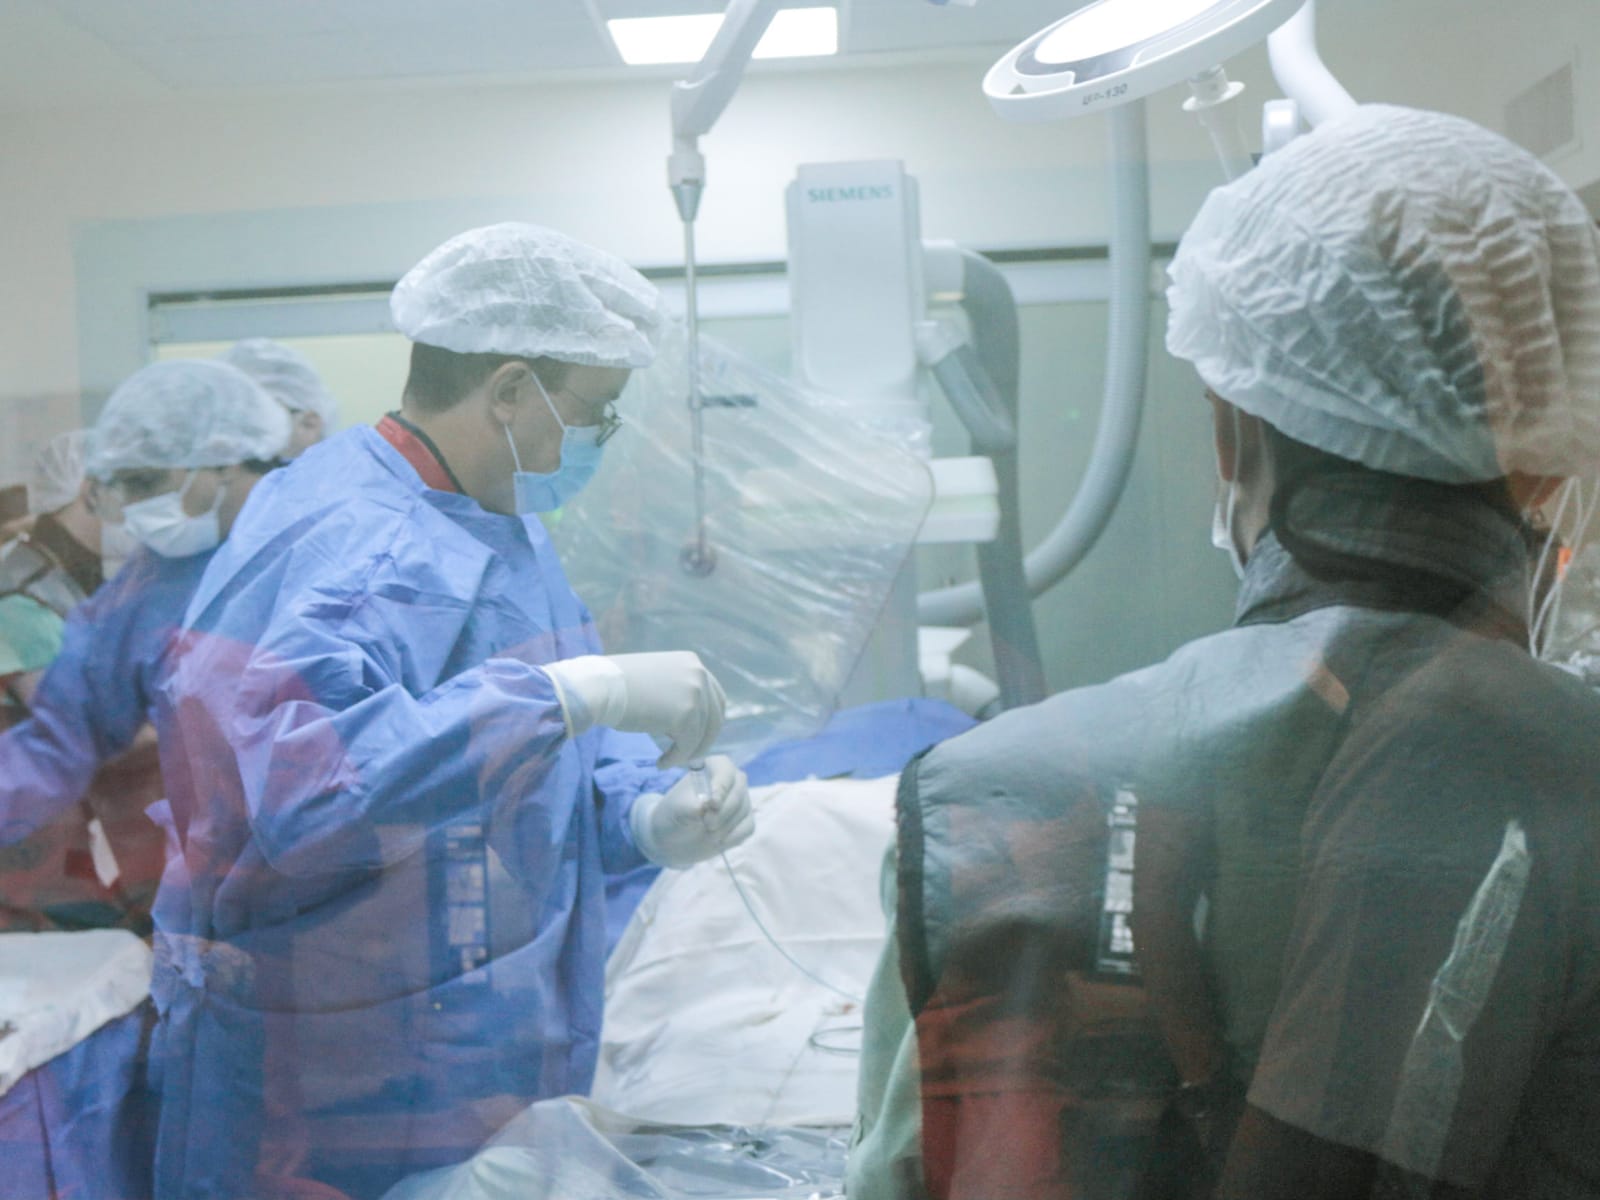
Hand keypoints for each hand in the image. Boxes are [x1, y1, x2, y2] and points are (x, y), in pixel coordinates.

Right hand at [545, 651, 725, 767]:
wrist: (598, 688)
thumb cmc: (617, 685)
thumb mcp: (657, 679)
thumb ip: (676, 692)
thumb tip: (686, 719)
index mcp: (692, 663)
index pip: (715, 696)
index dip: (709, 720)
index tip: (697, 737)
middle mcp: (699, 675)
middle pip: (716, 716)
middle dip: (704, 739)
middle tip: (688, 754)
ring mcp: (695, 695)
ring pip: (703, 734)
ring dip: (687, 751)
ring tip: (669, 760)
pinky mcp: (686, 716)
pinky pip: (688, 746)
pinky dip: (676, 758)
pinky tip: (661, 763)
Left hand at [629, 756, 753, 867]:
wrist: (673, 839)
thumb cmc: (673, 816)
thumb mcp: (677, 810)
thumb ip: (692, 806)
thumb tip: (707, 806)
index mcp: (710, 768)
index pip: (724, 769)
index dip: (722, 785)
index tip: (713, 803)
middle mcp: (729, 780)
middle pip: (738, 791)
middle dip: (723, 812)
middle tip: (707, 824)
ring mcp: (740, 799)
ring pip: (743, 810)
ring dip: (725, 826)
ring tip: (708, 833)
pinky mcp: (744, 819)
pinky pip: (748, 826)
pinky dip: (734, 836)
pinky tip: (719, 841)